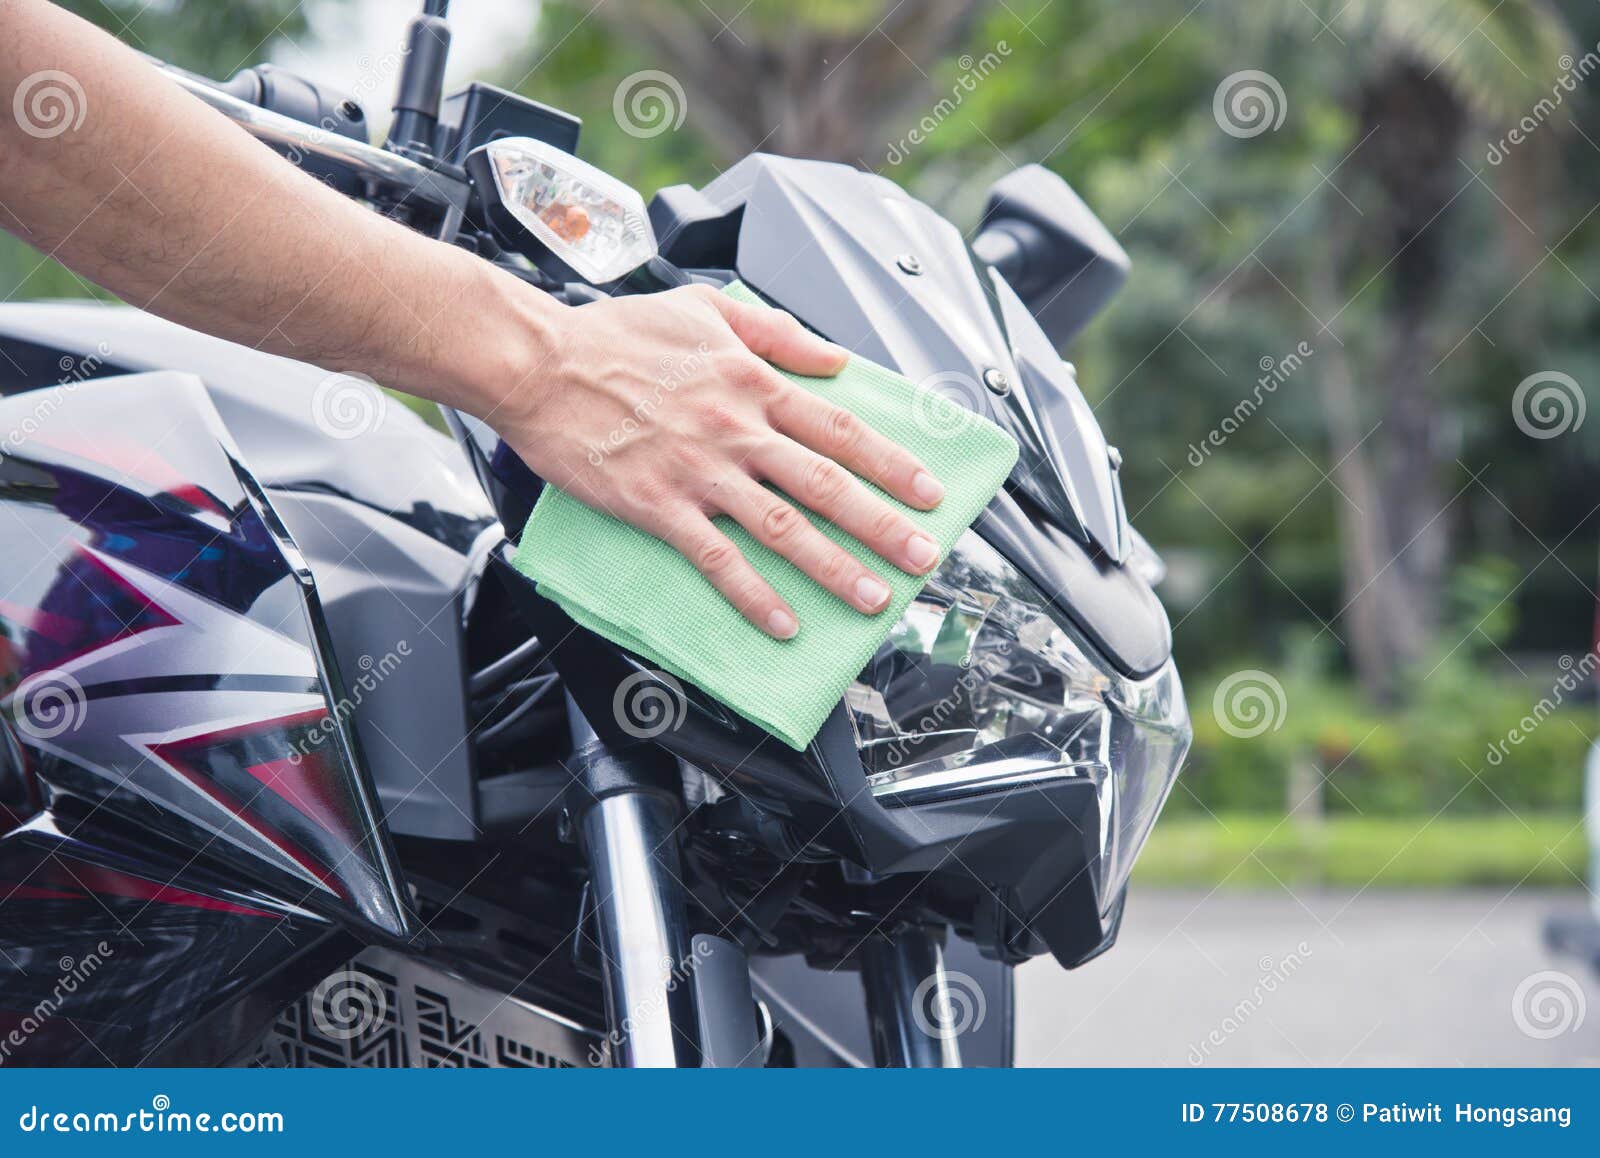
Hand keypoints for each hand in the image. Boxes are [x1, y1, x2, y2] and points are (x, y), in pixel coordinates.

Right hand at [496, 284, 945, 638]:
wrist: (537, 362)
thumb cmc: (613, 335)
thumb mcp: (706, 309)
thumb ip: (776, 333)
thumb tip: (833, 355)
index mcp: (752, 381)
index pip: (840, 426)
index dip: (891, 462)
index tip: (928, 491)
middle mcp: (736, 429)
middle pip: (826, 483)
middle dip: (884, 525)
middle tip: (923, 557)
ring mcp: (699, 471)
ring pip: (783, 527)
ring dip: (834, 567)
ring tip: (872, 598)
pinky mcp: (659, 506)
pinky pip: (717, 559)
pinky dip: (754, 595)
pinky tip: (784, 623)